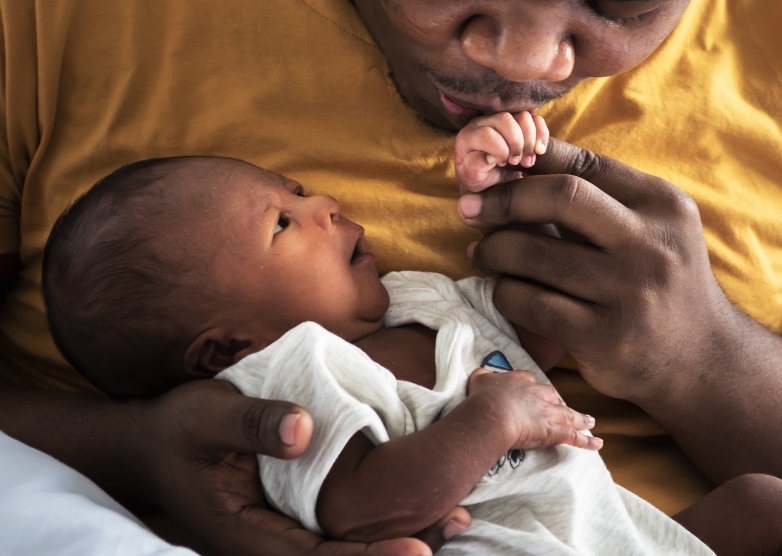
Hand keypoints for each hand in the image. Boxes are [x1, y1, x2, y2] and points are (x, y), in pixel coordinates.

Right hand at [140, 379, 468, 554]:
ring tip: (455, 519)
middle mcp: (263, 552)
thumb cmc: (177, 429)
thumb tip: (303, 430)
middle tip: (455, 523)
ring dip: (395, 545)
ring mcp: (277, 545)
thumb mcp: (206, 415)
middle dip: (397, 553)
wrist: (149, 448)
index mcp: (242, 538)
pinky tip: (422, 514)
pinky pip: (338, 542)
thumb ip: (252, 423)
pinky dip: (379, 533)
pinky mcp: (290, 531)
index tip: (417, 549)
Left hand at [455, 111, 548, 192]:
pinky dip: (542, 135)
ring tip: (528, 161)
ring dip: (531, 140)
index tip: (503, 164)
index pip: (487, 133)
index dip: (500, 149)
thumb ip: (475, 167)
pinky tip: (539, 152)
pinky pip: (536, 119)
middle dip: (517, 143)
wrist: (491, 180)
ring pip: (523, 116)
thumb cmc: (478, 179)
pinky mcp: (520, 122)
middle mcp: (484, 122)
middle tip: (518, 162)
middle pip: (506, 119)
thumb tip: (490, 157)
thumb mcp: (472, 178)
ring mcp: (504, 119)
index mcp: (468, 136)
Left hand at [457, 138, 738, 405]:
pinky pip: (531, 302)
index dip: (531, 161)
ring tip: (483, 252)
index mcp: (663, 205)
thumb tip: (520, 162)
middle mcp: (651, 244)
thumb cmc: (663, 282)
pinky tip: (504, 290)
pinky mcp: (604, 336)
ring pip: (536, 254)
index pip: (586, 164)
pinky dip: (506, 292)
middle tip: (471, 208)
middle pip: (562, 196)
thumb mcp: (656, 228)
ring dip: (495, 249)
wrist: (702, 359)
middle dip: (505, 198)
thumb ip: (603, 197)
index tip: (495, 169)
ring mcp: (628, 292)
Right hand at [466, 368, 601, 450]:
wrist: (492, 412)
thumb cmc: (483, 396)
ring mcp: (548, 412)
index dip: (534, 389)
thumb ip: (483, 377)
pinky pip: (573, 436)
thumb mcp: (480, 379)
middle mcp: (538, 394)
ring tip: (590, 422)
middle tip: (563, 408)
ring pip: (568, 415)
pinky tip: (597, 444)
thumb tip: (482, 375)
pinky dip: (586, 441)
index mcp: (521, 381)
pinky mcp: (552, 430)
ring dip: (580, 419)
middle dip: (559, 403)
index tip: (535, 393)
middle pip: (553, 397)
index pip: (532, 383)